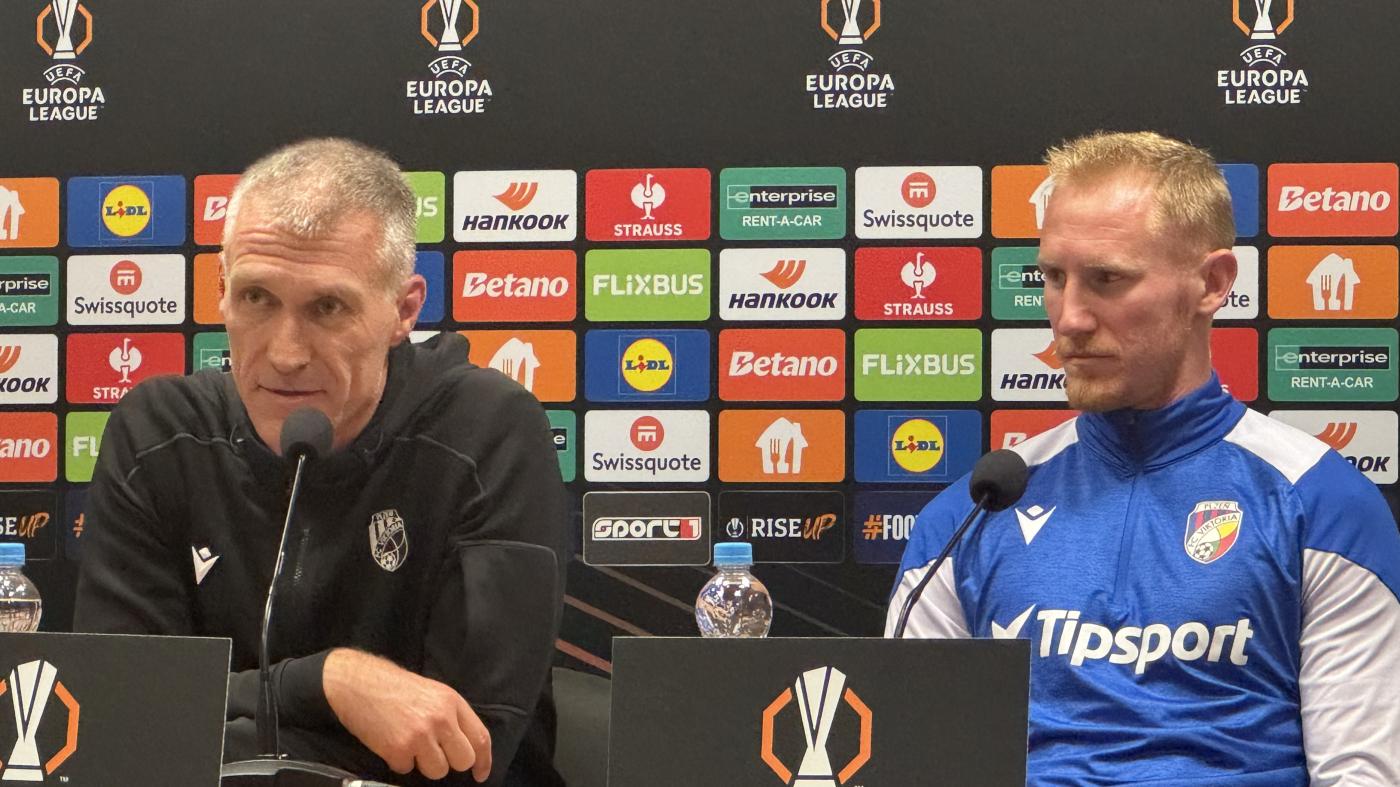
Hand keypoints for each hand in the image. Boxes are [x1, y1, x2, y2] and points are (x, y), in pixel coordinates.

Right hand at [322, 648, 491, 781]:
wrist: (358, 683)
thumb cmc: (395, 688)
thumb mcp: (433, 693)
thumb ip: (452, 716)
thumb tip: (466, 746)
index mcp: (452, 702)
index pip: (480, 737)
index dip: (483, 761)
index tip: (480, 774)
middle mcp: (441, 719)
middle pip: (463, 760)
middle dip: (451, 762)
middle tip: (434, 754)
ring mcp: (420, 735)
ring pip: (438, 771)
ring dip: (424, 764)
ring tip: (409, 744)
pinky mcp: (398, 750)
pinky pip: (407, 770)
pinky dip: (399, 762)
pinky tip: (391, 743)